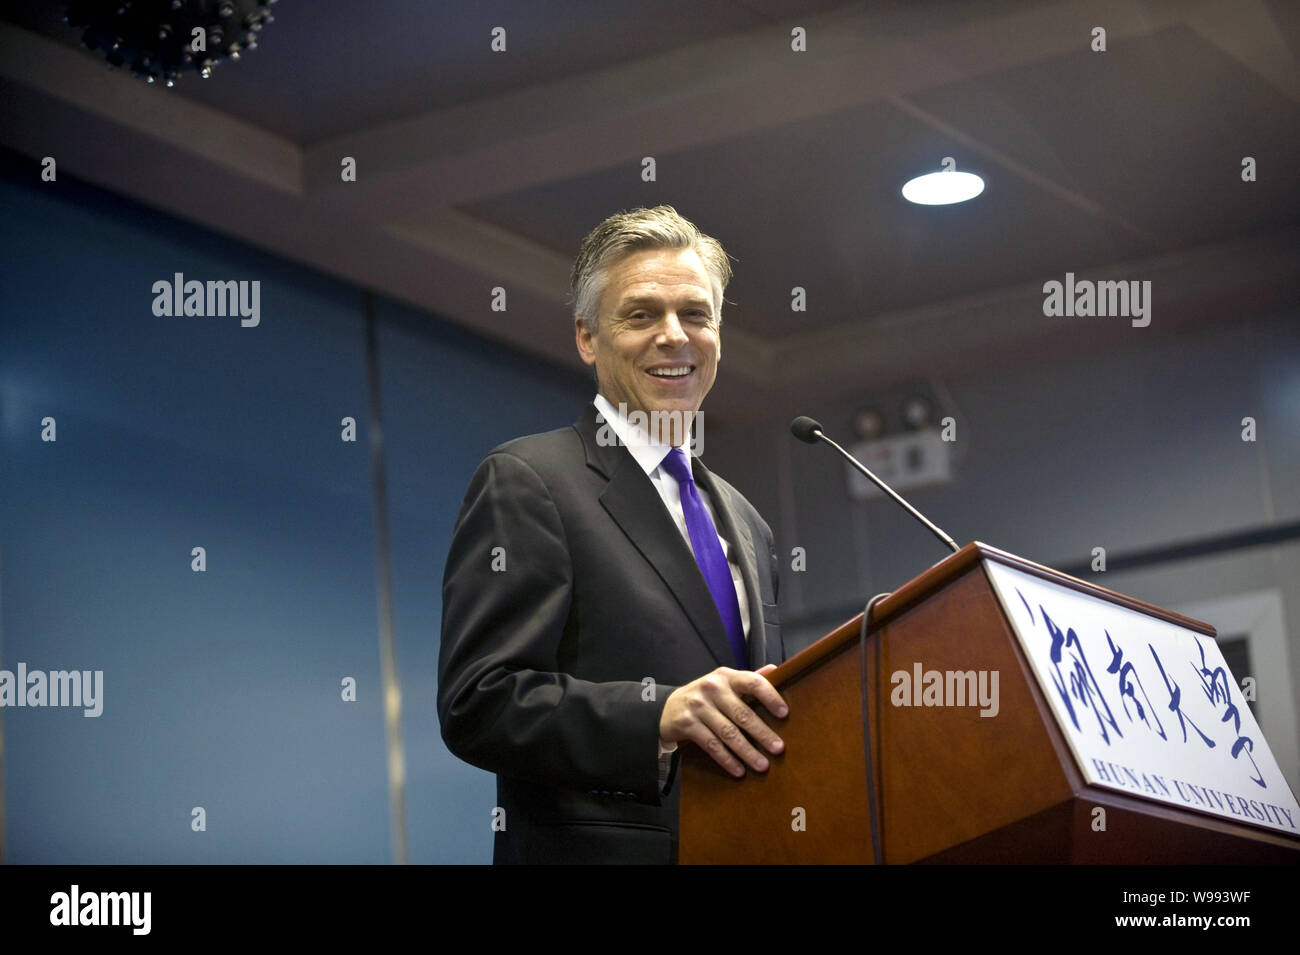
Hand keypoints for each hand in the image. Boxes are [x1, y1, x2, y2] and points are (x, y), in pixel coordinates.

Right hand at [659, 665, 787, 777]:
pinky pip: (712, 745)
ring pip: (728, 732)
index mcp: (726, 677)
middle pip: (742, 713)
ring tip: (762, 765)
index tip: (784, 713)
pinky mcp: (687, 724)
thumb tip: (776, 669)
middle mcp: (712, 688)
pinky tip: (739, 770)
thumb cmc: (704, 697)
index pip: (752, 682)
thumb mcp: (724, 683)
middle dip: (762, 733)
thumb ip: (748, 679)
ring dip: (747, 751)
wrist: (666, 708)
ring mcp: (698, 706)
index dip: (770, 696)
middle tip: (778, 749)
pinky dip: (727, 759)